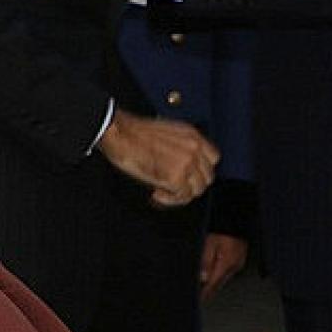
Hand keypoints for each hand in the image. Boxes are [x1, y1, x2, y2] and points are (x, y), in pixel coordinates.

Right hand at [96, 111, 218, 206]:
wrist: (119, 133)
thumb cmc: (132, 132)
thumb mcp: (166, 132)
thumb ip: (180, 146)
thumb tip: (182, 167)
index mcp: (192, 135)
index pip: (212, 158)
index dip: (200, 171)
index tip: (187, 177)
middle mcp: (194, 148)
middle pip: (206, 178)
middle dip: (190, 186)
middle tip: (172, 189)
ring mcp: (187, 163)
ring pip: (196, 190)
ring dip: (179, 195)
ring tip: (161, 192)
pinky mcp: (176, 177)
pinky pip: (181, 197)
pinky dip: (169, 199)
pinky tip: (155, 193)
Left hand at [199, 232, 247, 301]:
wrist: (234, 220)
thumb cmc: (221, 229)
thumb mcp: (209, 243)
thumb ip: (205, 261)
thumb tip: (202, 278)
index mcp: (227, 263)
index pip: (214, 283)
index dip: (205, 293)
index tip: (198, 300)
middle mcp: (235, 266)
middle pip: (220, 283)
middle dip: (209, 290)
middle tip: (199, 298)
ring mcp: (238, 263)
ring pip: (224, 278)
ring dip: (214, 283)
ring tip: (203, 290)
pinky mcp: (239, 260)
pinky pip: (227, 272)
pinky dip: (219, 275)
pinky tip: (213, 277)